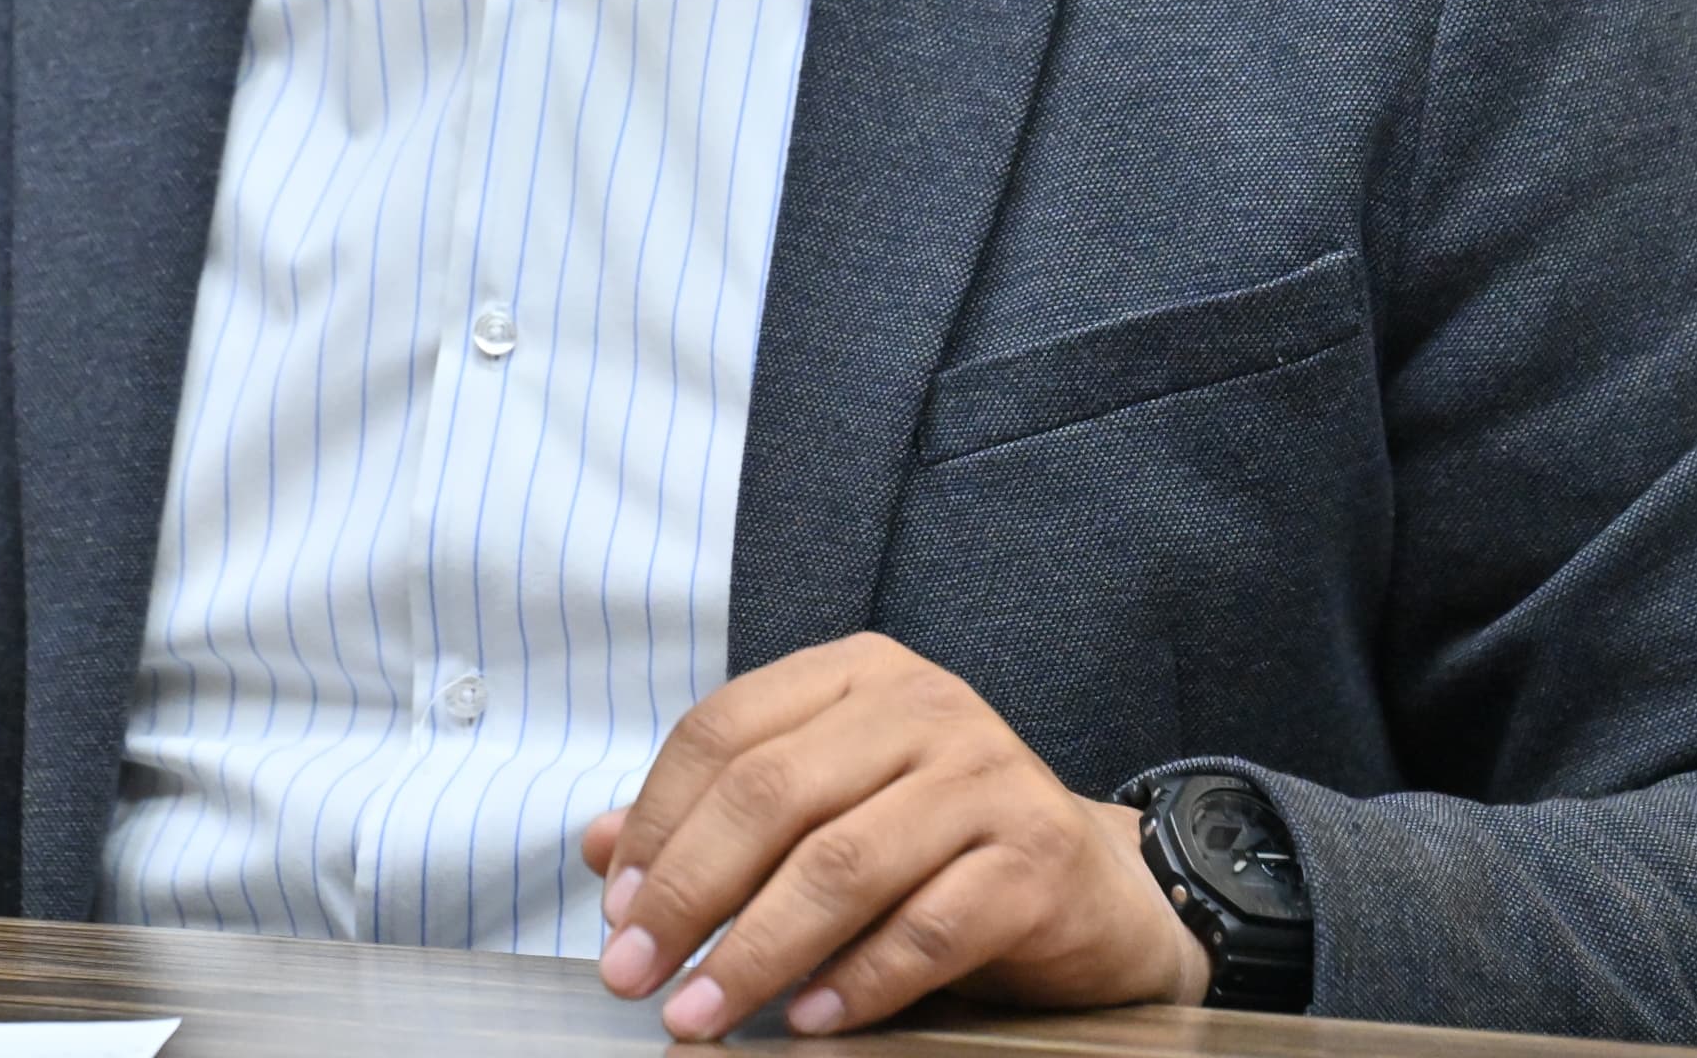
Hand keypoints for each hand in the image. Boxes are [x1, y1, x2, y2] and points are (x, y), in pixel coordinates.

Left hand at [581, 633, 1209, 1038]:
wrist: (1099, 889)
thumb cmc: (938, 849)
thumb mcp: (825, 813)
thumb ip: (716, 820)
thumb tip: (597, 846)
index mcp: (856, 675)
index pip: (723, 729)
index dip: (656, 820)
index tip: (615, 908)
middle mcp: (923, 706)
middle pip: (771, 792)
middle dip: (687, 892)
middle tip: (633, 973)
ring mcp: (987, 776)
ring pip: (842, 863)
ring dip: (756, 951)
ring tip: (699, 1014)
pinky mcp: (1037, 856)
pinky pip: (929, 926)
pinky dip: (857, 982)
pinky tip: (807, 1022)